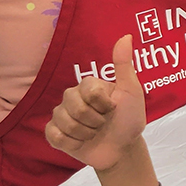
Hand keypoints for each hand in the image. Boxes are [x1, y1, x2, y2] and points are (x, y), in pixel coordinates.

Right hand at [45, 36, 146, 171]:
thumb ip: (124, 65)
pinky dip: (72, 143)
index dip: (104, 106)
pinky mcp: (54, 133)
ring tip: (94, 133)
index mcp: (88, 85)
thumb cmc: (129, 119)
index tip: (113, 108)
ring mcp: (61, 115)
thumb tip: (126, 36)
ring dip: (86, 133)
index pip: (90, 93)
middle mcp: (71, 97)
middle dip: (95, 121)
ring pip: (64, 123)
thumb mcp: (131, 92)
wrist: (122, 149)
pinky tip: (81, 142)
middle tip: (103, 123)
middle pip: (75, 108)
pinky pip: (54, 136)